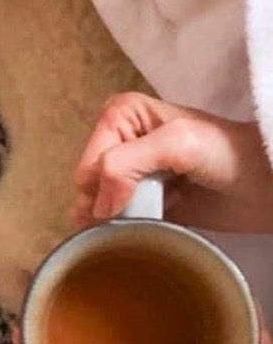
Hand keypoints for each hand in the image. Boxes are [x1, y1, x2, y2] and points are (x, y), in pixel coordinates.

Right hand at [72, 93, 272, 231]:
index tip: (141, 194)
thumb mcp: (175, 143)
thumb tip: (96, 207)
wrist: (265, 186)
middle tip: (148, 206)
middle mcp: (120, 140)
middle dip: (109, 202)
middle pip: (88, 185)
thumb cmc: (228, 155)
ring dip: (116, 219)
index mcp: (120, 114)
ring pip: (95, 205)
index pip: (89, 162)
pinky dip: (125, 228)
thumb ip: (125, 163)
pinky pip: (113, 221)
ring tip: (151, 216)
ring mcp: (130, 173)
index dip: (106, 184)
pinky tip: (150, 225)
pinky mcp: (141, 202)